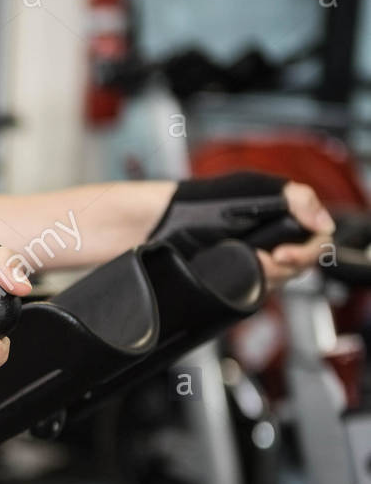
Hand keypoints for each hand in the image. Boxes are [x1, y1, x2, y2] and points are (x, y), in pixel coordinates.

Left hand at [149, 171, 334, 284]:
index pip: (316, 243)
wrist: (160, 225)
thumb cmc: (201, 203)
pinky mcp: (233, 280)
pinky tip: (234, 280)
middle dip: (280, 267)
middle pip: (298, 267)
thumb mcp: (255, 190)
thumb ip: (297, 200)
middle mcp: (270, 240)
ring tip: (241, 262)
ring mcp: (251, 262)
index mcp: (283, 217)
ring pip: (277, 283)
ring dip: (264, 279)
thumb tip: (324, 222)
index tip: (282, 254)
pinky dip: (248, 289)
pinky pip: (253, 293)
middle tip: (257, 259)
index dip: (306, 252)